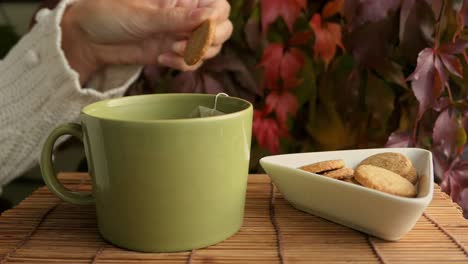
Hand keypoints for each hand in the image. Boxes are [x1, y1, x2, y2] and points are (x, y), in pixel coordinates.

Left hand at [60, 0, 231, 83]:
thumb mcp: (144, 15)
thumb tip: (209, 16)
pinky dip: (182, 65)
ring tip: (170, 51)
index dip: (217, 18)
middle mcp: (186, 16)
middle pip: (222, 29)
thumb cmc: (109, 14)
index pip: (218, 6)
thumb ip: (177, 18)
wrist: (88, 39)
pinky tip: (162, 60)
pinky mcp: (173, 54)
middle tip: (186, 45)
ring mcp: (181, 36)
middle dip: (209, 41)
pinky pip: (192, 64)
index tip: (204, 28)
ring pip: (210, 49)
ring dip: (195, 55)